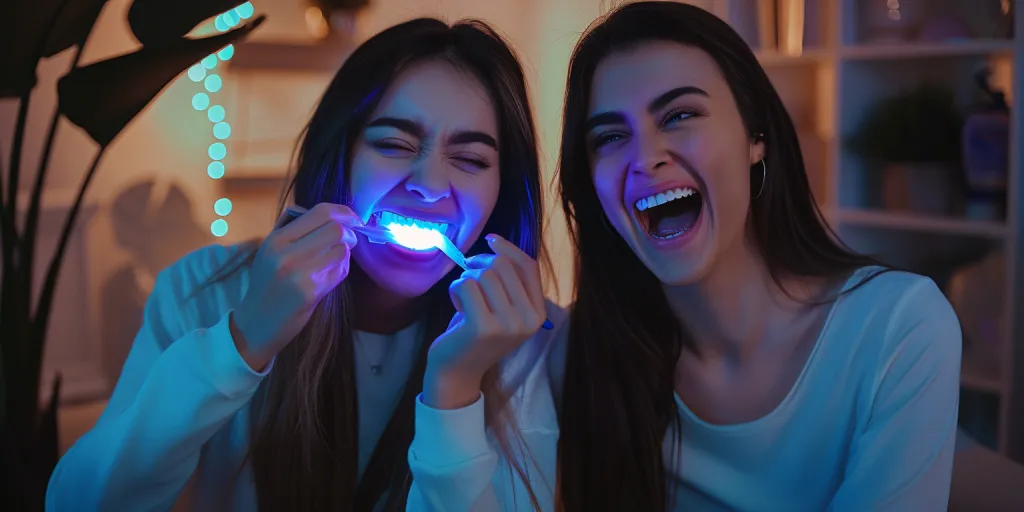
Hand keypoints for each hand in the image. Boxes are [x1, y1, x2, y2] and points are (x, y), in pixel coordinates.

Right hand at [230, 203, 360, 370]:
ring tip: (333, 260)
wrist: (256, 322)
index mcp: (277, 239)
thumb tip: (329, 212)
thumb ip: (292, 226)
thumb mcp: (269, 249)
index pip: (321, 212)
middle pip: (336, 230)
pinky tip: (329, 274)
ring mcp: (301, 274)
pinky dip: (341, 268)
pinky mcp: (313, 292)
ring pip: (342, 250)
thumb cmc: (266, 283)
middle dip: (350, 233)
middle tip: (350, 240)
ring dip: (344, 253)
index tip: (354, 218)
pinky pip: (340, 271)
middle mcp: (287, 254)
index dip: (344, 212)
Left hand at [423, 234, 545, 408]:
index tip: (491, 240)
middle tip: (467, 277)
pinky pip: (466, 285)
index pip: (529, 267)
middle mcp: (528, 320)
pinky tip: (456, 305)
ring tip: (463, 298)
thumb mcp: (502, 308)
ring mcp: (507, 325)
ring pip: (484, 274)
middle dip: (479, 264)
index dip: (509, 249)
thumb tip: (497, 245)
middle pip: (503, 266)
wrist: (457, 371)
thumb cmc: (475, 333)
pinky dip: (455, 289)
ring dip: (466, 278)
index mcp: (538, 314)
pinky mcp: (482, 327)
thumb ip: (508, 282)